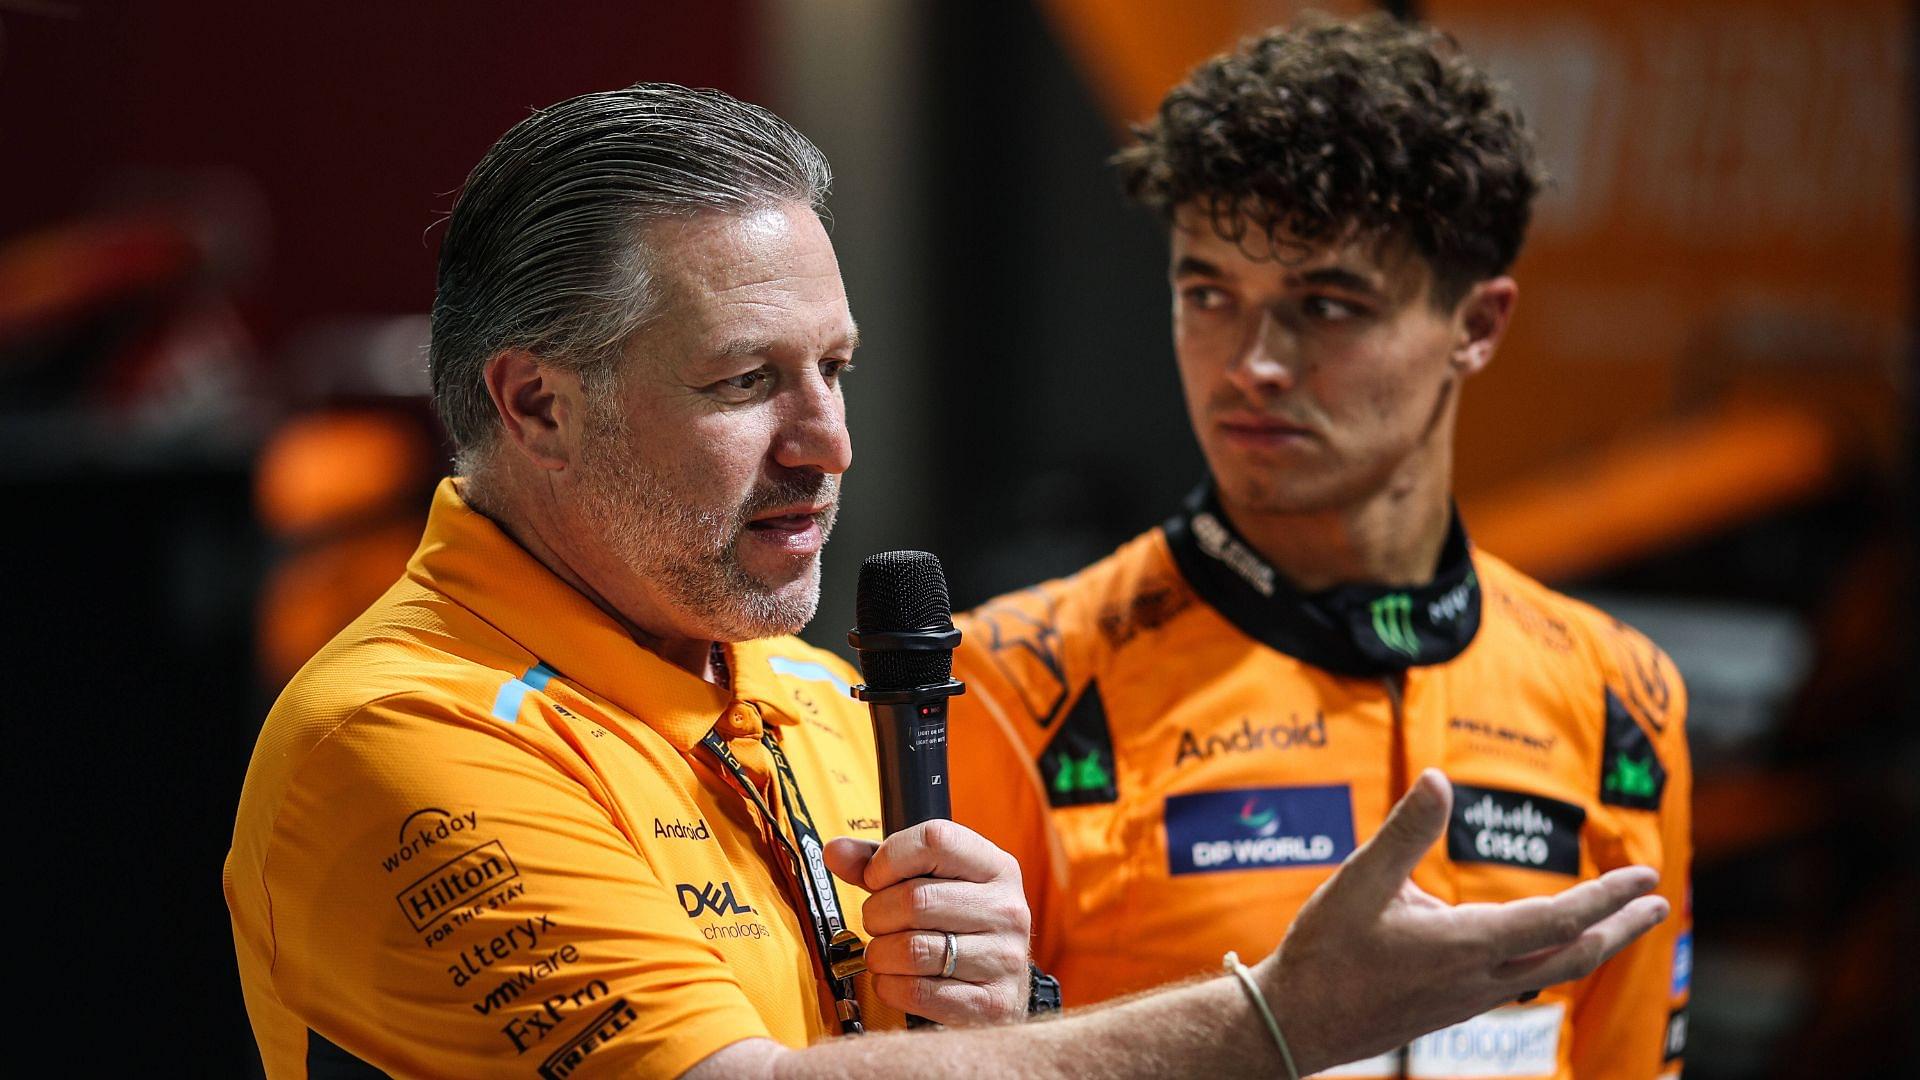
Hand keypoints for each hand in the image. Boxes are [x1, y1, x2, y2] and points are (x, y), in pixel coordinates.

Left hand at [824, 820, 1030, 1026]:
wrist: (1000, 985)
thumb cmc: (957, 924)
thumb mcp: (930, 881)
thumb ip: (880, 862)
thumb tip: (836, 852)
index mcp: (995, 867)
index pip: (935, 840)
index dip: (889, 858)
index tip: (875, 878)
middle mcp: (1007, 908)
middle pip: (915, 899)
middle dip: (877, 913)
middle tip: (879, 922)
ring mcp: (1003, 958)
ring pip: (912, 950)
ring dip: (880, 954)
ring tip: (886, 952)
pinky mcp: (990, 1003)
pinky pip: (917, 993)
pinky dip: (890, 986)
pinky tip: (895, 978)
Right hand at [1262, 769, 1669, 1074]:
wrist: (1296, 1025)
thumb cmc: (1325, 953)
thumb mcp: (1359, 881)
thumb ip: (1404, 831)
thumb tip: (1438, 779)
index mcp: (1468, 945)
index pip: (1560, 919)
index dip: (1608, 896)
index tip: (1646, 876)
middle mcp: (1482, 979)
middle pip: (1575, 955)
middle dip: (1621, 926)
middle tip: (1658, 903)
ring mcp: (1470, 998)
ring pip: (1552, 973)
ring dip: (1591, 944)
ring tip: (1613, 924)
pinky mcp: (1453, 1007)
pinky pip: (1522, 982)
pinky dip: (1552, 959)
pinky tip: (1539, 949)